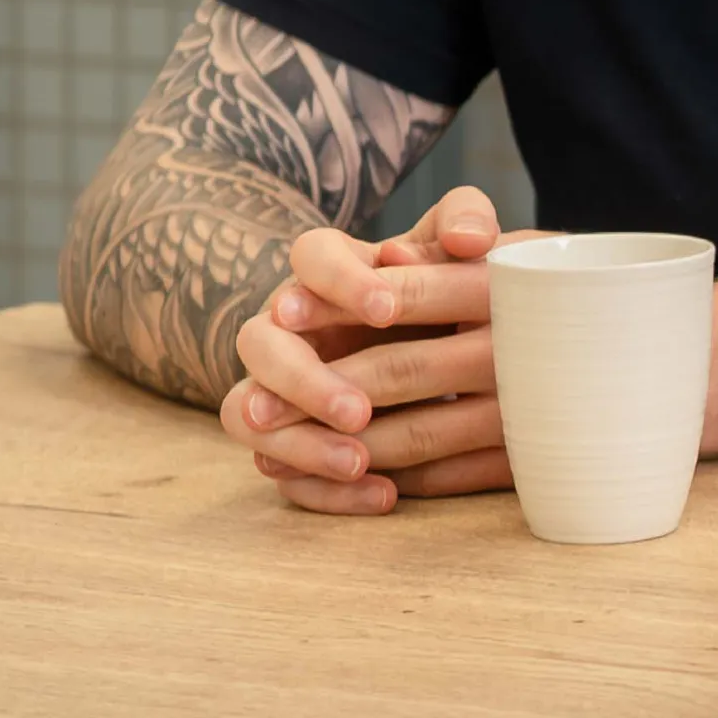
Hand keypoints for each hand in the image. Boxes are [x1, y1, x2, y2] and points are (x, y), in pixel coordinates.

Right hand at [218, 185, 535, 515]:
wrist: (439, 339)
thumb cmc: (443, 283)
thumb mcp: (454, 247)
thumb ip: (465, 221)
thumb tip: (470, 238)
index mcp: (327, 269)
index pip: (309, 258)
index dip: (338, 282)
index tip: (386, 309)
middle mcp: (286, 325)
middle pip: (259, 343)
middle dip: (304, 380)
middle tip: (359, 410)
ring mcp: (275, 384)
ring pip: (247, 412)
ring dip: (298, 441)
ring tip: (359, 462)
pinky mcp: (285, 436)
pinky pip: (278, 467)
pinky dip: (322, 488)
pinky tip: (382, 495)